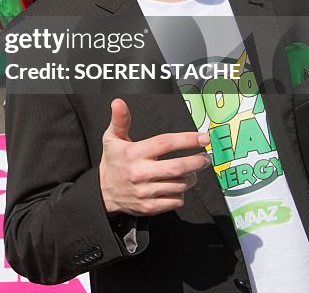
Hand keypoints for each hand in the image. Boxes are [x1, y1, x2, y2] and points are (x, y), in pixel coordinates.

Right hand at [98, 98, 210, 216]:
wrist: (103, 191)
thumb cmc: (113, 161)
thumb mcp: (112, 138)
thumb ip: (120, 119)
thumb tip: (118, 102)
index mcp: (133, 153)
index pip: (165, 143)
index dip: (187, 139)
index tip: (203, 138)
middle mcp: (140, 172)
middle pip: (177, 167)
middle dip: (197, 162)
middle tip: (205, 158)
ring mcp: (145, 191)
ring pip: (180, 185)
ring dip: (191, 177)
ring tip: (192, 171)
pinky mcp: (150, 207)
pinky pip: (176, 200)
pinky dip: (182, 193)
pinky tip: (178, 186)